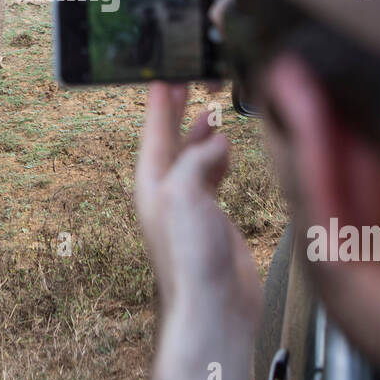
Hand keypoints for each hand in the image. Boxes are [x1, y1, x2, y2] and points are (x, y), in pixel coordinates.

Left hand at [134, 81, 262, 379]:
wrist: (214, 307)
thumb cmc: (190, 260)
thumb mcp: (184, 194)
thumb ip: (197, 160)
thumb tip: (215, 142)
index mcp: (152, 182)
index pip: (154, 129)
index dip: (160, 100)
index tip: (164, 72)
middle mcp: (168, 191)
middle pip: (171, 139)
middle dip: (178, 110)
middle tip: (185, 81)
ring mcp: (190, 205)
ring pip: (193, 156)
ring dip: (201, 132)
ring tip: (209, 109)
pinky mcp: (213, 218)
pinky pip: (213, 176)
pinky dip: (219, 157)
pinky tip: (227, 149)